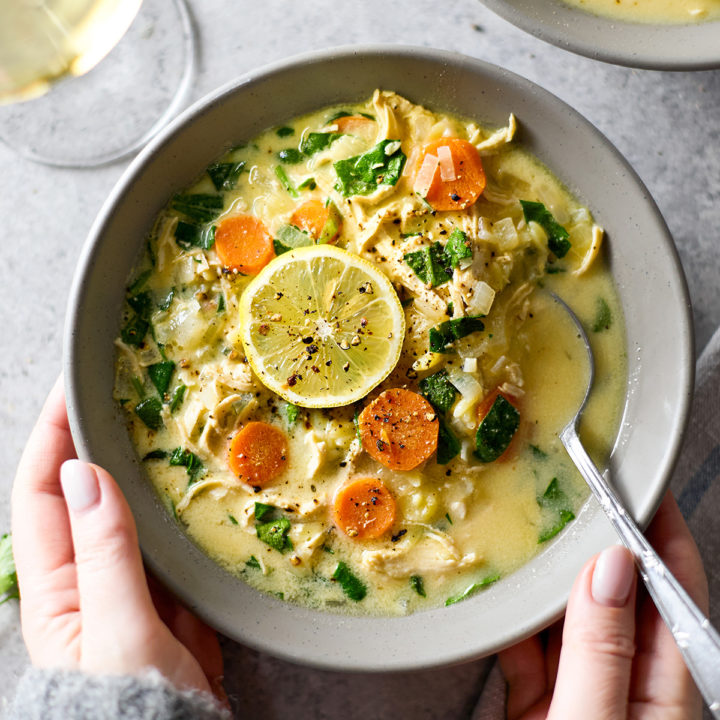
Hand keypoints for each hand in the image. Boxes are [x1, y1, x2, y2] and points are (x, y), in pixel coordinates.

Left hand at [11, 376, 224, 698]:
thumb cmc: (132, 710)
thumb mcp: (117, 631)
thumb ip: (104, 553)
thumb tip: (83, 475)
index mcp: (57, 586)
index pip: (43, 492)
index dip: (53, 438)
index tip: (72, 391)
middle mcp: (90, 576)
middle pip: (90, 492)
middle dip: (102, 441)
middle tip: (129, 394)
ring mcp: (134, 582)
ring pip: (138, 509)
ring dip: (149, 470)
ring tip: (171, 427)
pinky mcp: (172, 594)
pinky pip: (176, 537)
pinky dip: (186, 508)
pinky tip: (204, 485)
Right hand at [499, 491, 708, 719]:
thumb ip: (601, 650)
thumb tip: (608, 567)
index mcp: (662, 692)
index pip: (672, 588)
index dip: (661, 529)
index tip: (640, 482)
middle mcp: (625, 685)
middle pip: (617, 594)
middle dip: (596, 541)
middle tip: (574, 494)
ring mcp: (580, 693)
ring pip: (567, 615)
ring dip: (546, 577)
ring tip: (530, 532)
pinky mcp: (537, 706)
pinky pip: (523, 646)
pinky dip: (509, 618)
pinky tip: (500, 593)